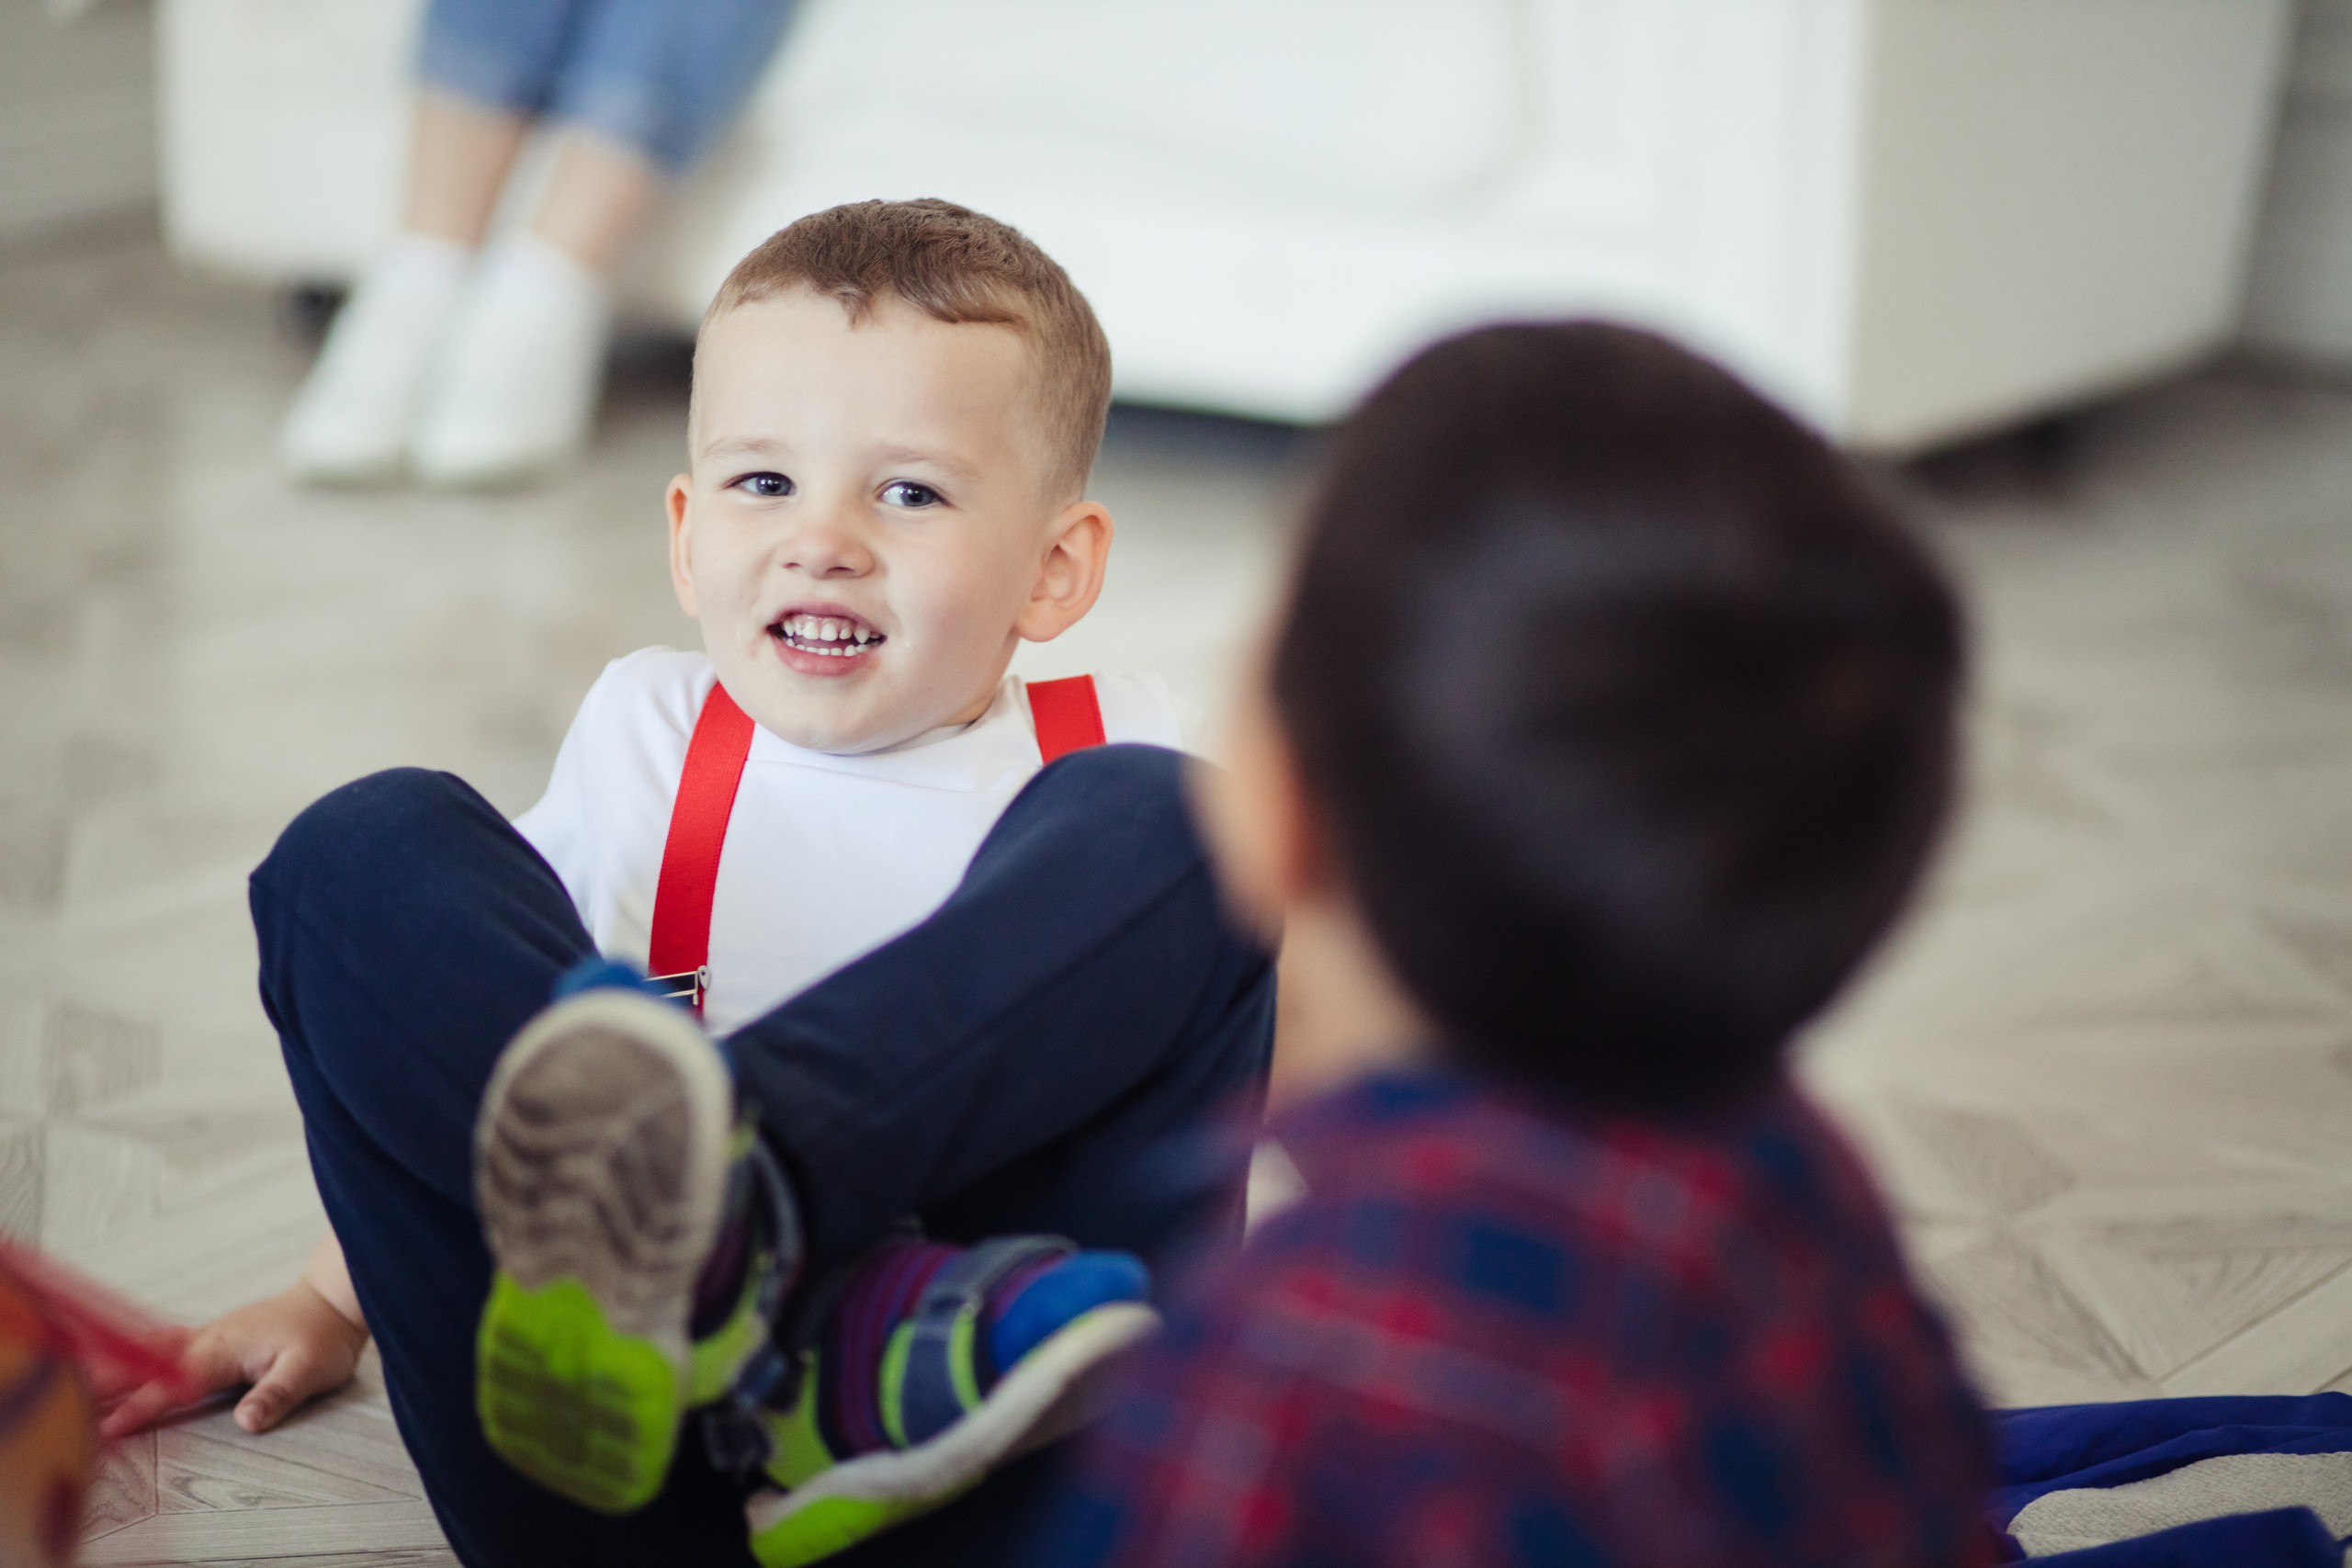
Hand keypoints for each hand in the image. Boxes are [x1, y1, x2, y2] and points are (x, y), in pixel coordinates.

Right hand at [99, 1245, 368, 1437]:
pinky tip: (116, 1359)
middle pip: (149, 1363)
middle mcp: (209, 1339)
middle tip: (68, 1400)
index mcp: (225, 1349)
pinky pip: (163, 1343)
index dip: (144, 1406)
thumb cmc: (323, 1336)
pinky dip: (134, 1352)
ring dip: (115, 1366)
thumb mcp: (310, 1370)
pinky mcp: (213, 1336)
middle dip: (109, 1383)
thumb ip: (277, 1394)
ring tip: (77, 1382)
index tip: (112, 1427)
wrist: (333, 1299)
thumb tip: (246, 1421)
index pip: (175, 1383)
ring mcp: (208, 1335)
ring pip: (150, 1350)